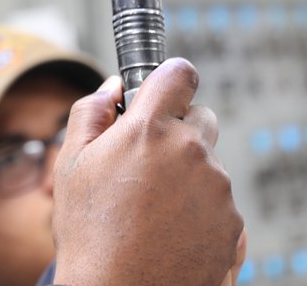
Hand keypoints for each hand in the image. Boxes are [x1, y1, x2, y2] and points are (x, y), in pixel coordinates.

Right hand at [50, 60, 243, 285]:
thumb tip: (114, 88)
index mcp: (150, 129)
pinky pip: (221, 204)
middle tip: (146, 163)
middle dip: (178, 131)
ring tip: (152, 211)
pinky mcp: (234, 225)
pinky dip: (201, 212)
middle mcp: (191, 152)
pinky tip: (171, 232)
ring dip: (188, 176)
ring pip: (209, 166)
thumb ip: (91, 113)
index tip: (162, 92)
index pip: (178, 74)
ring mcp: (218, 190)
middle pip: (201, 119)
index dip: (169, 79)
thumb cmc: (90, 233)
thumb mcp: (71, 165)